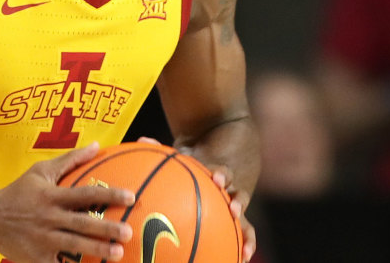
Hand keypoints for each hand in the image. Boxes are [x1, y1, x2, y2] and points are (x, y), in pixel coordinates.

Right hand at [0, 142, 135, 262]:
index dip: (109, 195)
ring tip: (118, 254)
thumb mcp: (41, 171)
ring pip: (74, 246)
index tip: (130, 197)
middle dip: (106, 229)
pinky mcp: (36, 257)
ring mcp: (42, 239)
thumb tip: (96, 145)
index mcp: (52, 195)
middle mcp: (48, 217)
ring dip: (97, 250)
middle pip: (82, 223)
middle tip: (128, 232)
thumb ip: (70, 159)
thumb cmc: (18, 192)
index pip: (85, 194)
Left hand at [139, 138, 256, 262]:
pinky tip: (242, 261)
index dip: (220, 175)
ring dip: (246, 233)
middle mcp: (229, 191)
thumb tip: (143, 138)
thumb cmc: (196, 161)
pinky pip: (241, 235)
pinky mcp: (234, 221)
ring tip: (245, 249)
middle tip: (233, 208)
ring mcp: (234, 207)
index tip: (216, 179)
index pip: (222, 174)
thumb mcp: (184, 154)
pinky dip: (243, 247)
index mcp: (218, 175)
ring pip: (244, 221)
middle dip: (237, 202)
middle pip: (237, 196)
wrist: (222, 160)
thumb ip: (164, 149)